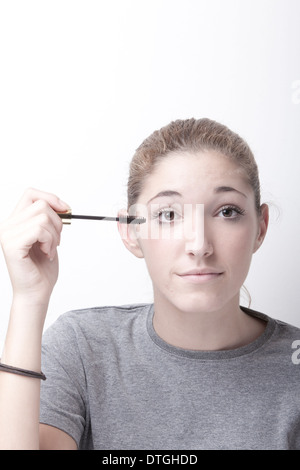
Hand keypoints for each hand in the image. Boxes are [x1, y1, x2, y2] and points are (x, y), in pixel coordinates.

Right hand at [0, 188, 69, 305]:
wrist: (36, 292)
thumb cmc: (42, 268)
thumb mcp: (49, 237)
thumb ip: (50, 219)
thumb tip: (64, 206)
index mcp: (15, 221)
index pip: (31, 194)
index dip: (51, 198)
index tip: (66, 210)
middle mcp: (7, 225)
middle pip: (41, 204)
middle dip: (57, 222)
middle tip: (56, 241)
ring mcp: (7, 234)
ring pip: (43, 217)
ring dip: (54, 235)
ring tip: (49, 249)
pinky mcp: (12, 244)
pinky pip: (39, 229)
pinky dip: (49, 241)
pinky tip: (46, 253)